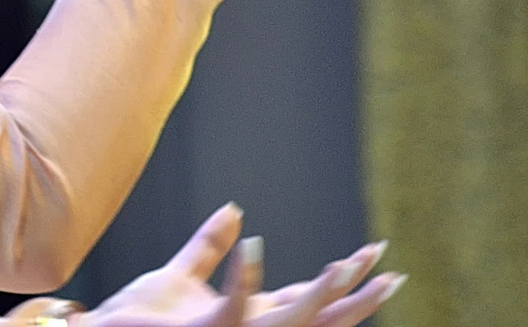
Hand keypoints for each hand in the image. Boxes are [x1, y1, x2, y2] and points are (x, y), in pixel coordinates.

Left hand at [78, 203, 404, 326]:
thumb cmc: (135, 318)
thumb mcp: (177, 276)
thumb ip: (208, 246)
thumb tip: (234, 211)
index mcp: (246, 318)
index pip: (306, 298)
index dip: (342, 280)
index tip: (372, 255)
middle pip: (315, 317)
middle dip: (355, 298)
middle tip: (392, 272)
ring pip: (289, 321)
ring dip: (318, 293)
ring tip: (344, 261)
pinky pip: (232, 310)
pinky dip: (244, 279)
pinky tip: (254, 243)